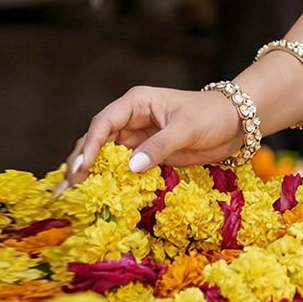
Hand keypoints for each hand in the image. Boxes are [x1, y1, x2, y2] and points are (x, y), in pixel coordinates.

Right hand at [58, 86, 243, 189]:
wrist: (236, 123)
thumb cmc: (212, 116)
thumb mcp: (186, 129)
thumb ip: (159, 147)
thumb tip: (131, 168)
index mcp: (137, 103)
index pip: (104, 123)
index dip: (90, 145)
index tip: (80, 168)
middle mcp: (131, 119)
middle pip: (97, 141)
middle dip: (80, 163)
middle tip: (66, 190)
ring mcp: (137, 138)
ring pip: (105, 157)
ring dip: (89, 176)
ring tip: (70, 199)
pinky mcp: (146, 155)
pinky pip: (122, 168)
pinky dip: (109, 181)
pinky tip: (96, 197)